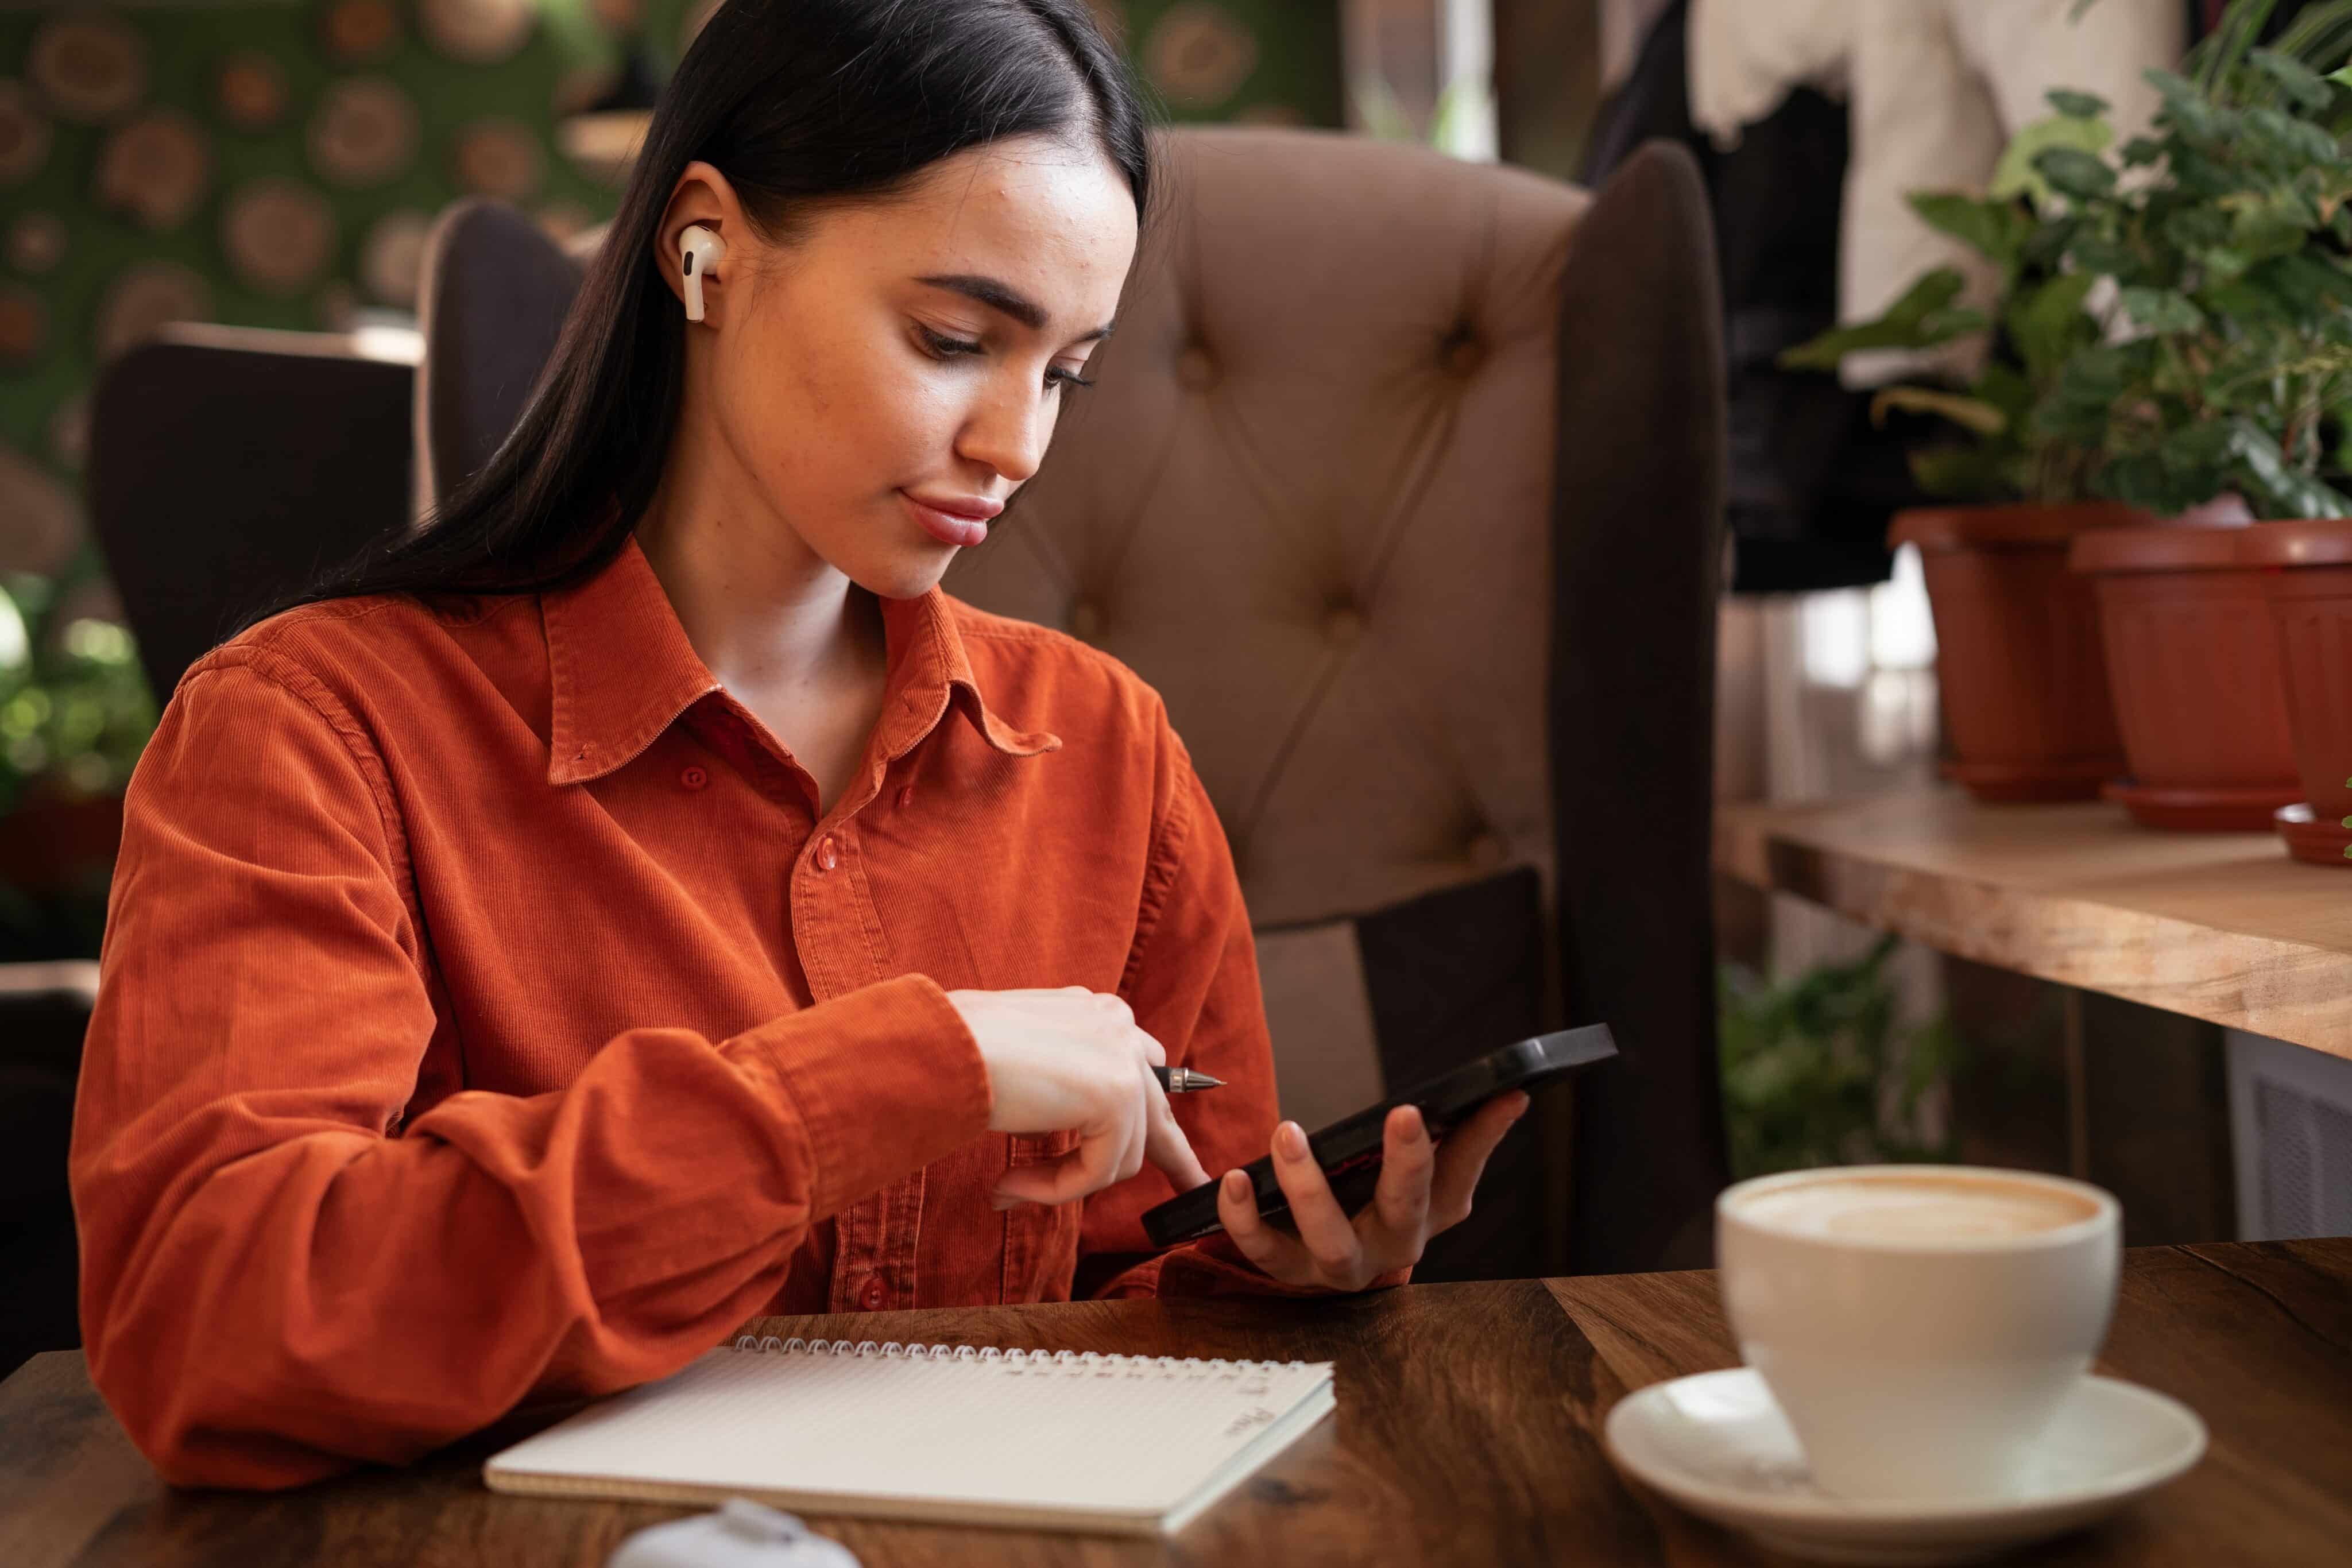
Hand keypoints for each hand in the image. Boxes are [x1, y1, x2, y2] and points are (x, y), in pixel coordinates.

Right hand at [948, 986, 1211, 1208]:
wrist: (938, 1045)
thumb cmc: (955, 1050)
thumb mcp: (1021, 1061)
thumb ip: (1060, 1086)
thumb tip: (1070, 1130)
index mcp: (1096, 1013)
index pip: (1142, 1068)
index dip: (1153, 1114)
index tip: (1169, 1146)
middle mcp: (1118, 1026)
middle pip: (1158, 1109)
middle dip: (1174, 1155)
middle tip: (1191, 1185)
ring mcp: (1122, 1057)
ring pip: (1122, 1155)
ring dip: (1066, 1182)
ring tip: (1011, 1187)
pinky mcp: (1116, 1095)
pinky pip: (1100, 1171)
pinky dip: (1055, 1190)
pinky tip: (1010, 1185)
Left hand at [1212, 1089, 1531, 1291]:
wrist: (1348, 1257)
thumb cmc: (1395, 1202)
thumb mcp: (1441, 1174)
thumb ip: (1473, 1135)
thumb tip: (1513, 1092)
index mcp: (1433, 1213)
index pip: (1457, 1172)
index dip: (1474, 1138)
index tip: (1476, 1098)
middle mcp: (1392, 1246)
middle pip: (1402, 1211)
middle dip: (1405, 1165)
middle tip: (1401, 1113)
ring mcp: (1340, 1265)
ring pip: (1328, 1242)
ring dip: (1308, 1189)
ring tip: (1289, 1135)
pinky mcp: (1291, 1270)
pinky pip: (1264, 1252)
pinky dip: (1245, 1220)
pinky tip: (1235, 1180)